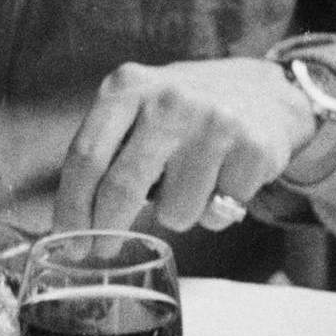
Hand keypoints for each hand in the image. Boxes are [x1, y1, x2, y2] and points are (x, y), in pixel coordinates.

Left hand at [53, 56, 317, 233]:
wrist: (267, 91)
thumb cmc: (186, 112)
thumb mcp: (140, 105)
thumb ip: (108, 147)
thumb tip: (73, 224)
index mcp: (129, 86)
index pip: (86, 157)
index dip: (71, 208)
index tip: (68, 240)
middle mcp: (170, 100)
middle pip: (122, 187)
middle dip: (107, 230)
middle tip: (104, 249)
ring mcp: (214, 123)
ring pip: (175, 212)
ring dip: (178, 214)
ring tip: (193, 184)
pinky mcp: (252, 148)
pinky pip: (217, 215)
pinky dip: (216, 211)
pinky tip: (225, 180)